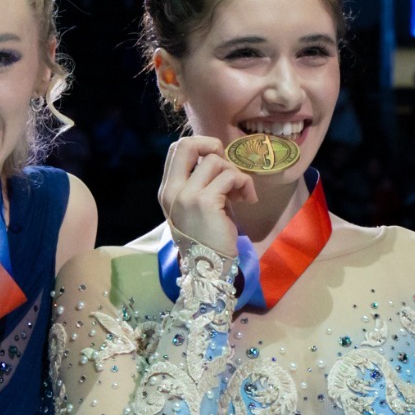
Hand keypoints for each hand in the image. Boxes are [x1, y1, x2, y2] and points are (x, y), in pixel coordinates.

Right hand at [157, 135, 255, 254]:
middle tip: (227, 166)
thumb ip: (200, 182)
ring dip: (234, 173)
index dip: (201, 146)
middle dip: (212, 146)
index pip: (176, 149)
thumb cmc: (207, 238)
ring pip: (214, 161)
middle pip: (187, 145)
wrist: (209, 269)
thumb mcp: (196, 206)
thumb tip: (218, 157)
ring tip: (241, 193)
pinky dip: (244, 183)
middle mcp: (172, 191)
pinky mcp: (205, 202)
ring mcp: (187, 196)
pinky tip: (247, 199)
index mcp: (167, 190)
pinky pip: (230, 176)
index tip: (217, 162)